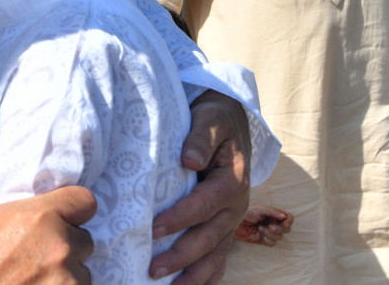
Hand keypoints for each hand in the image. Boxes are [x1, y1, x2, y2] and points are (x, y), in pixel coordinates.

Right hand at [0, 185, 96, 283]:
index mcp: (40, 217)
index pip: (84, 201)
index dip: (72, 207)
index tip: (61, 216)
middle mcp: (60, 246)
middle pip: (83, 239)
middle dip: (65, 245)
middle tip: (37, 253)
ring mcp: (66, 280)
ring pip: (80, 272)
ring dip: (64, 274)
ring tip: (33, 277)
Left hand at [149, 90, 251, 283]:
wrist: (229, 122)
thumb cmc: (215, 121)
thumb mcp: (209, 119)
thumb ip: (200, 138)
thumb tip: (189, 160)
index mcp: (232, 181)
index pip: (204, 205)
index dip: (179, 219)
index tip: (153, 229)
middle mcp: (235, 207)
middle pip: (208, 238)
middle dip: (181, 256)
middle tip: (153, 269)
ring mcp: (230, 220)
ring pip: (215, 255)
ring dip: (193, 275)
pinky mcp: (223, 227)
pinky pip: (218, 257)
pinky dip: (206, 276)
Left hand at [233, 205, 292, 246]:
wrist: (236, 223)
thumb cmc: (247, 213)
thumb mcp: (260, 209)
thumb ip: (272, 212)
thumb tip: (284, 216)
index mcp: (275, 214)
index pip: (289, 218)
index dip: (289, 221)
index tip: (284, 223)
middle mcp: (274, 223)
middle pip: (287, 229)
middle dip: (280, 229)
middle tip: (271, 227)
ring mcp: (270, 232)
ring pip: (280, 237)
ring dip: (270, 234)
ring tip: (260, 228)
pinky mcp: (265, 240)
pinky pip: (273, 243)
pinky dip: (267, 239)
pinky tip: (259, 233)